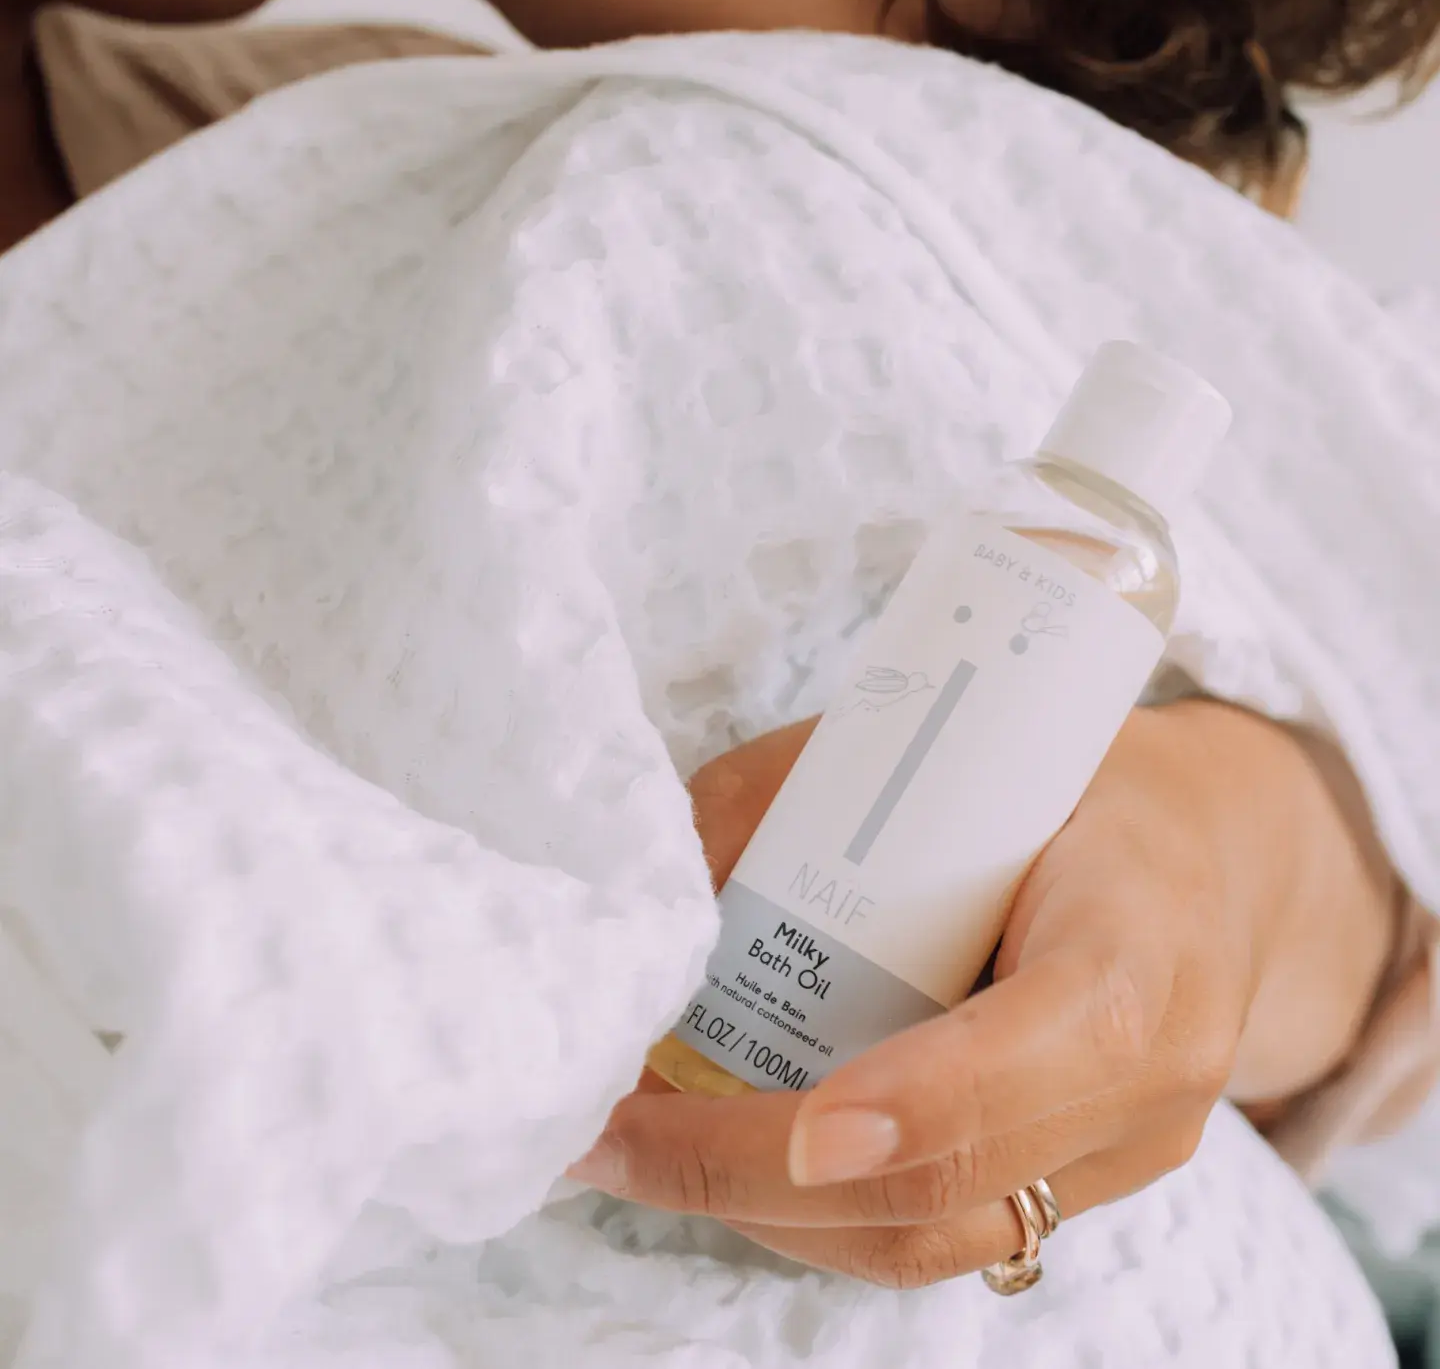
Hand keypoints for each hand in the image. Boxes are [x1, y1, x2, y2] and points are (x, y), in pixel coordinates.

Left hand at [572, 702, 1394, 1286]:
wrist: (1201, 861)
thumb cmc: (1067, 786)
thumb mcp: (950, 746)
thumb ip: (796, 793)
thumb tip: (652, 873)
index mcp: (1141, 944)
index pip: (1054, 1043)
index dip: (925, 1099)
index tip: (797, 1125)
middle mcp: (1150, 1085)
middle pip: (955, 1183)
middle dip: (758, 1175)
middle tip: (608, 1136)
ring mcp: (1118, 1160)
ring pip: (930, 1238)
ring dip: (758, 1208)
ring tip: (627, 1148)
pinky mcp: (1071, 1190)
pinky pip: (935, 1231)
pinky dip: (809, 1208)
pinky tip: (713, 1153)